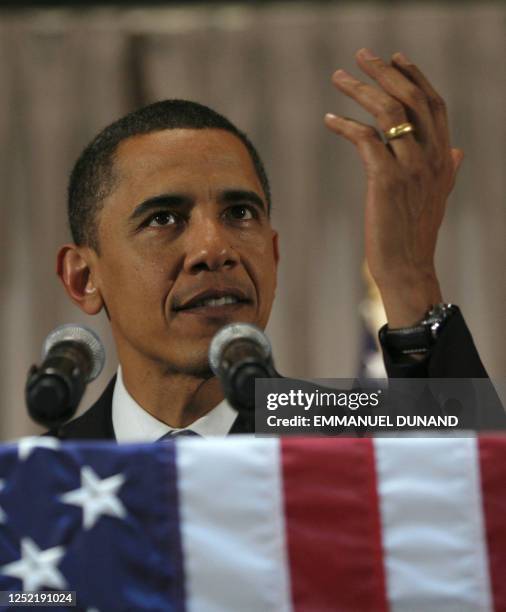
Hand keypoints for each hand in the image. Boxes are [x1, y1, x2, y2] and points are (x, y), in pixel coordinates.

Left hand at [325, 48, 463, 326]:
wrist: (408, 268)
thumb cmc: (415, 235)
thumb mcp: (439, 197)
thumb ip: (449, 170)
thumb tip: (458, 151)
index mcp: (443, 158)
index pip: (433, 104)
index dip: (414, 77)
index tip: (394, 58)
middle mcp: (431, 157)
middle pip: (411, 98)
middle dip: (385, 71)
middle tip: (361, 56)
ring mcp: (410, 167)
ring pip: (387, 112)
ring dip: (360, 89)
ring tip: (338, 78)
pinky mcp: (386, 180)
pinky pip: (365, 139)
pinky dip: (344, 125)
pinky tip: (329, 120)